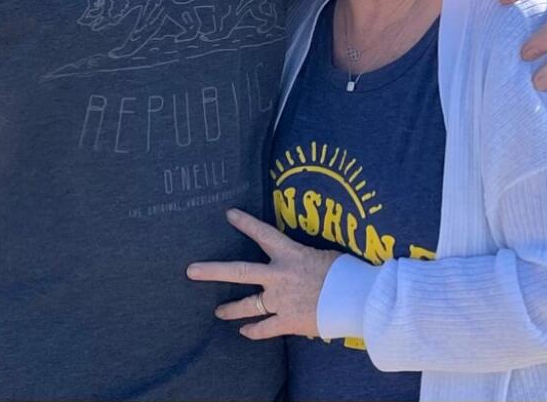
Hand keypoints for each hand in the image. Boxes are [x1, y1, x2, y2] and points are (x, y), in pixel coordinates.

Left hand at [186, 209, 337, 339]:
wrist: (354, 298)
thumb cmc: (344, 271)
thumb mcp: (322, 254)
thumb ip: (305, 258)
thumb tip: (302, 264)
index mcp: (289, 253)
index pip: (263, 233)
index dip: (245, 223)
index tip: (228, 214)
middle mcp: (279, 276)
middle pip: (239, 271)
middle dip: (213, 271)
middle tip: (191, 271)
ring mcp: (280, 300)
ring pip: (248, 305)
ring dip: (231, 309)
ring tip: (217, 312)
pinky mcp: (287, 321)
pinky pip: (265, 328)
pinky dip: (254, 331)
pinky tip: (244, 332)